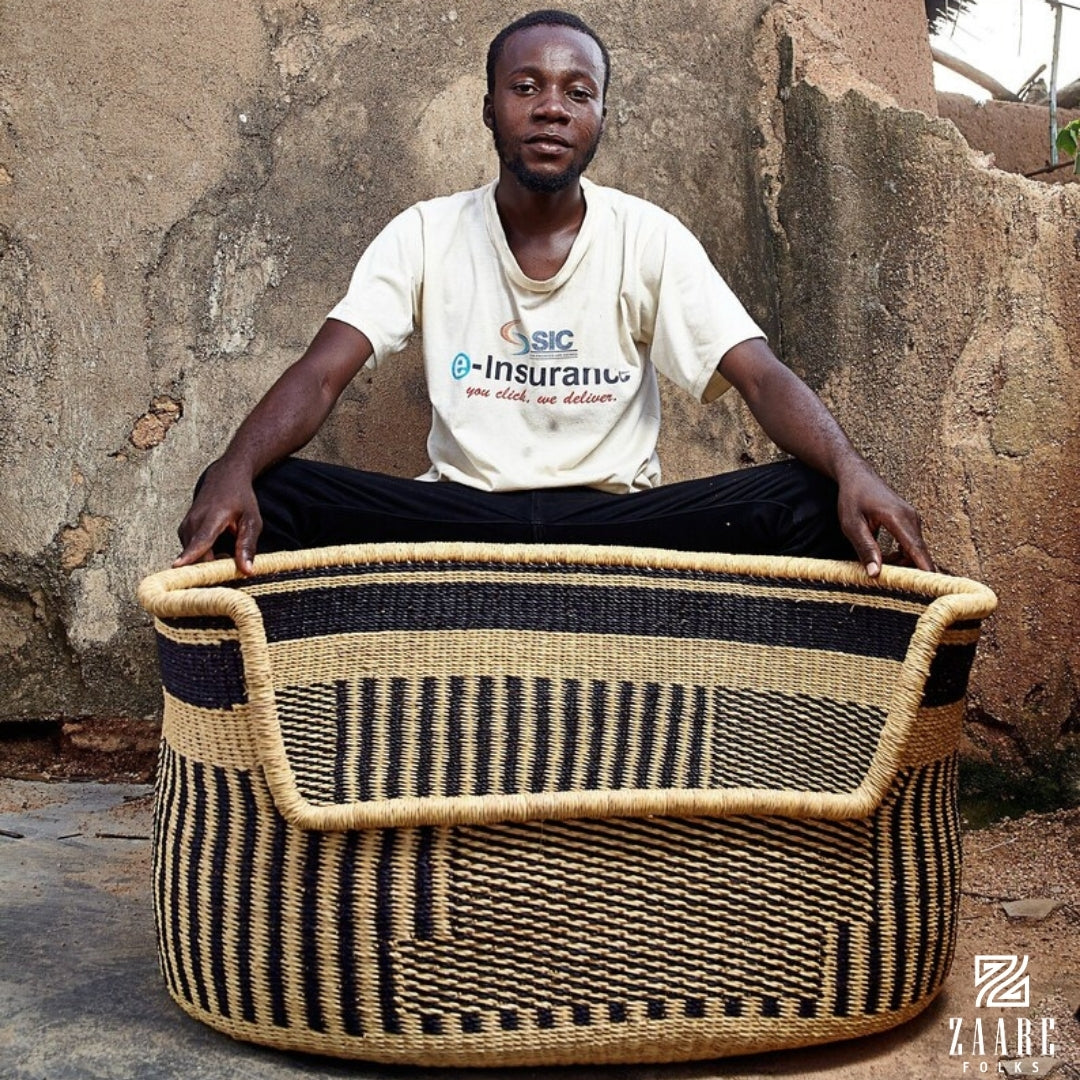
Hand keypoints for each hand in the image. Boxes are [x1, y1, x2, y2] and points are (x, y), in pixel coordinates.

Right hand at [173, 460, 261, 574]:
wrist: (224, 478)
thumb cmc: (241, 499)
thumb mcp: (252, 521)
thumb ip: (247, 545)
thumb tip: (247, 571)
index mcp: (212, 517)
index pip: (200, 539)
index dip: (190, 555)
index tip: (176, 566)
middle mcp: (194, 522)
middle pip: (196, 556)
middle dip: (212, 568)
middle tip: (231, 561)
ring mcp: (186, 526)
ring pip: (193, 556)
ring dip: (209, 561)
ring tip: (226, 552)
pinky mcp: (183, 531)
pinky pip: (191, 551)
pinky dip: (203, 555)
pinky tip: (216, 548)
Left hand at [835, 460, 933, 576]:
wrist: (857, 476)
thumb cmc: (852, 497)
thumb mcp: (852, 525)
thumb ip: (865, 548)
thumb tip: (876, 573)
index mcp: (897, 518)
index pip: (916, 549)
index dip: (924, 569)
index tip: (931, 587)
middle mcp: (911, 518)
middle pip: (917, 552)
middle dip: (908, 571)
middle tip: (891, 585)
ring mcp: (912, 519)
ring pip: (914, 550)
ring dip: (901, 563)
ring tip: (878, 566)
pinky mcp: (910, 521)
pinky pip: (911, 544)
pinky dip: (901, 554)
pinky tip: (884, 558)